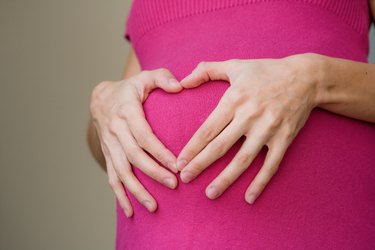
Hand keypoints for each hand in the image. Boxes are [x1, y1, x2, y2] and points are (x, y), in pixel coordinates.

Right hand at [90, 68, 182, 216]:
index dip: (160, 152)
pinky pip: (112, 178)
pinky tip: (130, 211)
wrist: (101, 98)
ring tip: (153, 206)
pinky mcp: (108, 155)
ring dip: (136, 190)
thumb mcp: (145, 77)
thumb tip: (180, 86)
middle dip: (153, 173)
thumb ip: (163, 77)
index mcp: (127, 112)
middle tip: (174, 185)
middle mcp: (115, 130)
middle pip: (134, 157)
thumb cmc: (130, 89)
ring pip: (122, 171)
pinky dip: (120, 195)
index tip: (177, 165)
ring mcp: (109, 145)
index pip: (144, 136)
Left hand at [176, 53, 319, 203]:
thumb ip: (207, 70)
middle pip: (220, 146)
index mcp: (234, 99)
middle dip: (200, 164)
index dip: (192, 147)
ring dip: (226, 178)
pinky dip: (260, 182)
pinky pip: (271, 165)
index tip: (179, 162)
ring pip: (243, 159)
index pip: (208, 128)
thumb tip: (182, 81)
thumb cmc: (266, 71)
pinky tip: (249, 198)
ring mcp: (268, 129)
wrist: (305, 77)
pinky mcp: (284, 139)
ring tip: (210, 194)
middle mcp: (249, 116)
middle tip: (184, 179)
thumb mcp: (235, 65)